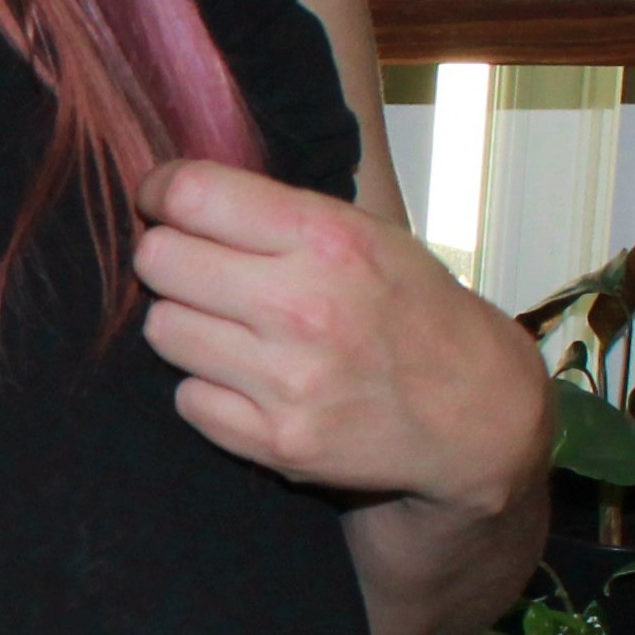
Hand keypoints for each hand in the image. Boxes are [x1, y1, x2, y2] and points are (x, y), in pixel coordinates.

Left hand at [133, 159, 546, 515]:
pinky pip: (187, 399)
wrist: (474, 413)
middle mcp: (304, 307)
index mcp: (329, 240)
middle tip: (197, 269)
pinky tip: (248, 380)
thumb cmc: (411, 310)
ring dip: (185, 324)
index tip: (161, 202)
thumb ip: (277, 214)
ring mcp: (288, 382)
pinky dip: (207, 389)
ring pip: (163, 330)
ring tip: (229, 327)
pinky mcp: (277, 442)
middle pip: (159, 261)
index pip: (193, 195)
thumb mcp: (367, 235)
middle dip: (169, 258)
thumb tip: (173, 197)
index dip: (160, 192)